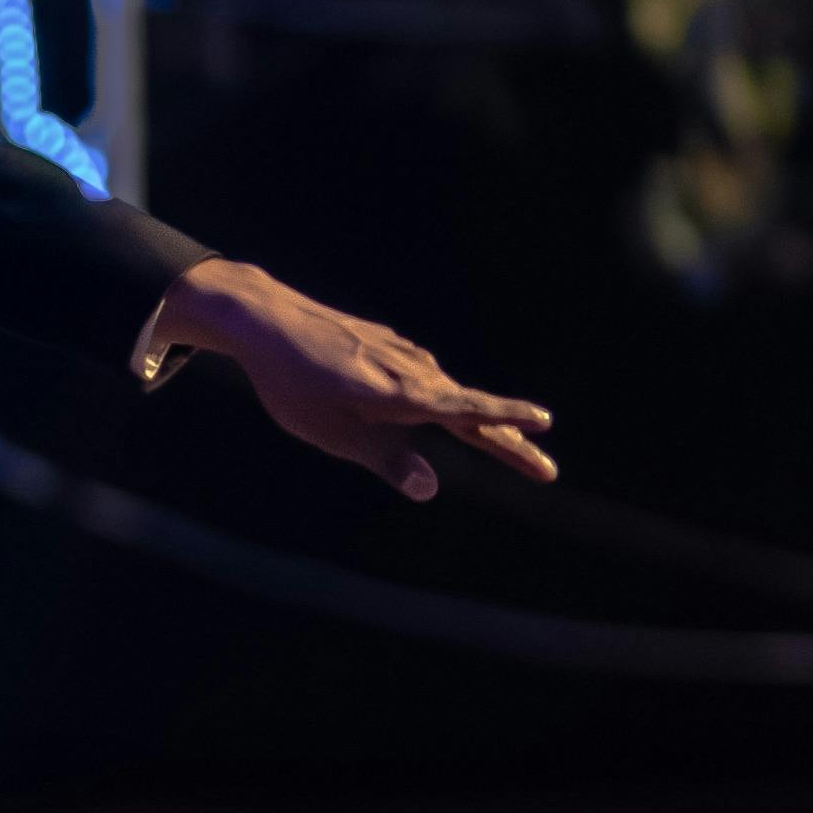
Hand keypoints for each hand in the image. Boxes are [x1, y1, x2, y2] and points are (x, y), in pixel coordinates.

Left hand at [146, 258, 556, 502]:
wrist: (266, 321)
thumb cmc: (295, 385)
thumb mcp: (336, 435)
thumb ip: (387, 462)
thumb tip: (430, 490)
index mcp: (406, 394)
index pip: (470, 412)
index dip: (509, 420)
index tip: (546, 422)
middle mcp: (414, 371)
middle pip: (471, 412)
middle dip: (509, 442)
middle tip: (546, 472)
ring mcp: (401, 354)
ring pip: (447, 395)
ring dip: (477, 421)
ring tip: (508, 443)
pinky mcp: (386, 346)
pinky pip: (422, 379)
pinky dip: (439, 399)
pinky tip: (440, 407)